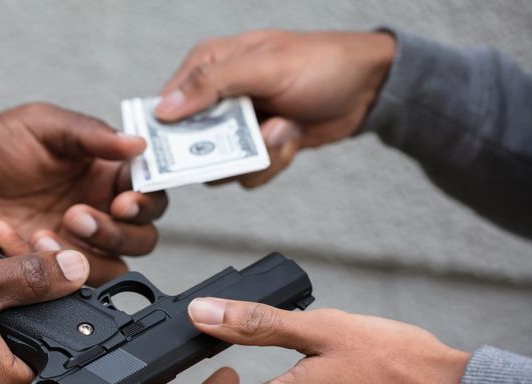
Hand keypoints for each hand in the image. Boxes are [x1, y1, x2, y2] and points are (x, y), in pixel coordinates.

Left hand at [0, 103, 167, 284]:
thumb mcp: (43, 126)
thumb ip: (90, 134)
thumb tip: (137, 143)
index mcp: (106, 178)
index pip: (149, 197)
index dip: (144, 204)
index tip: (123, 201)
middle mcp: (98, 216)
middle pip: (138, 241)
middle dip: (112, 234)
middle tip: (75, 217)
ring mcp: (71, 248)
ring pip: (103, 270)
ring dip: (75, 258)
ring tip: (37, 235)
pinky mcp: (40, 272)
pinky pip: (53, 284)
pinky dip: (26, 263)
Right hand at [156, 30, 395, 187]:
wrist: (367, 88)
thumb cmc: (320, 63)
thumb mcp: (264, 67)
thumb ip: (211, 85)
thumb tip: (163, 108)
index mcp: (209, 65)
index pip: (167, 104)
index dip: (167, 131)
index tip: (178, 149)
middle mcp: (218, 97)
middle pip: (192, 145)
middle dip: (227, 149)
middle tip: (260, 133)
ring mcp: (239, 125)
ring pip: (223, 166)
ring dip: (259, 155)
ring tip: (285, 127)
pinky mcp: (259, 146)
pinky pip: (250, 172)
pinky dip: (275, 160)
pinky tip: (294, 134)